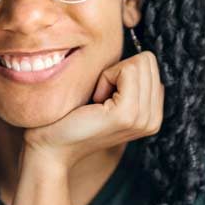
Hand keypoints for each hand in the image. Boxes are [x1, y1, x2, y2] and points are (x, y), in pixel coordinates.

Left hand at [22, 50, 163, 171]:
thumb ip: (129, 82)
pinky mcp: (127, 113)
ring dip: (111, 75)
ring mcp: (143, 118)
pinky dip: (106, 77)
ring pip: (139, 63)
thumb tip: (140, 57)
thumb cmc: (71, 118)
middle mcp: (153, 119)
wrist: (51, 148)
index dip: (121, 71)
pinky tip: (94, 101)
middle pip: (148, 61)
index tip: (103, 95)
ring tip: (97, 101)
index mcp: (152, 114)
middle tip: (99, 97)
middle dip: (118, 71)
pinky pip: (127, 70)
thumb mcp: (108, 98)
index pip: (151, 66)